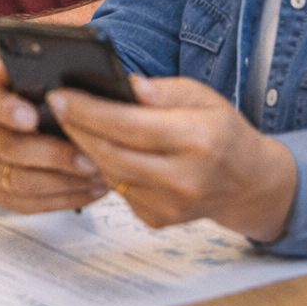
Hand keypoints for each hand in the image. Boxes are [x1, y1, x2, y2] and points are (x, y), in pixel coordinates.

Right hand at [0, 58, 107, 213]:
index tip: (31, 115)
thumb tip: (116, 71)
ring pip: (20, 181)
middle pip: (7, 147)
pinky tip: (94, 189)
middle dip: (49, 154)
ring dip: (63, 180)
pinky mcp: (4, 194)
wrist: (51, 131)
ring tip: (98, 174)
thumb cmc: (59, 104)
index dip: (8, 109)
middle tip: (87, 157)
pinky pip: (31, 204)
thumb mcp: (62, 83)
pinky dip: (66, 198)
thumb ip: (73, 73)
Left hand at [51, 75, 298, 240]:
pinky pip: (118, 191)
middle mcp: (183, 178)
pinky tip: (97, 149)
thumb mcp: (203, 97)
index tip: (60, 95)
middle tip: (56, 106)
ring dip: (85, 148)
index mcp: (197, 140)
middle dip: (76, 128)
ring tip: (71, 123)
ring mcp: (170, 206)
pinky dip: (104, 168)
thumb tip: (127, 84)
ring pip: (109, 174)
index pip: (128, 126)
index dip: (87, 111)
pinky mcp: (158, 220)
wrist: (249, 184)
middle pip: (110, 153)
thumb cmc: (223, 132)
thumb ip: (164, 90)